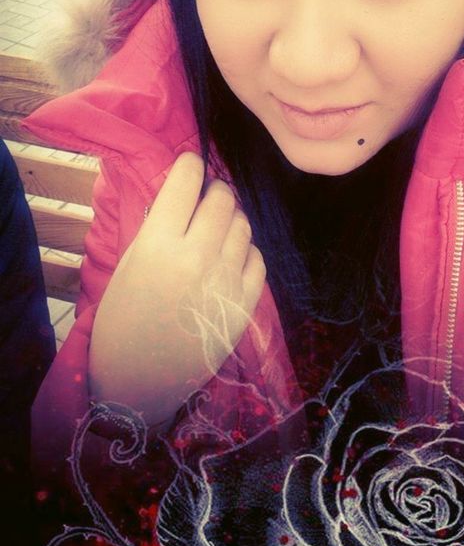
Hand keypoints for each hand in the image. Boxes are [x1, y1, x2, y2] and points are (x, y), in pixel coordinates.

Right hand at [89, 153, 265, 427]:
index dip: (191, 166)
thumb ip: (158, 226)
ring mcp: (225, 282)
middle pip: (222, 199)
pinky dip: (245, 252)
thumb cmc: (123, 320)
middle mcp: (196, 258)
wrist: (139, 381)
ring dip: (231, 221)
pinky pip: (257, 259)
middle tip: (206, 199)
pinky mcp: (244, 305)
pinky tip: (229, 260)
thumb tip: (186, 189)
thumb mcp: (128, 264)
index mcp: (157, 245)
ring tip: (215, 232)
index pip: (186, 182)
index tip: (192, 164)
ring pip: (243, 226)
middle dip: (214, 192)